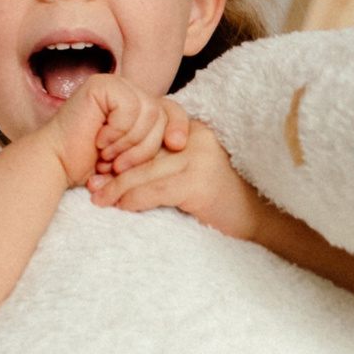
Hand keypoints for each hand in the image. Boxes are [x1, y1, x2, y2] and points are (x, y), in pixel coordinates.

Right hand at [38, 76, 187, 190]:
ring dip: (130, 143)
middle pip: (163, 114)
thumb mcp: (135, 157)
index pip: (173, 109)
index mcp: (138, 106)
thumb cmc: (93, 166)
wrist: (59, 166)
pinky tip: (99, 140)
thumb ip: (156, 144)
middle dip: (147, 147)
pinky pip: (130, 108)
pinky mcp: (102, 85)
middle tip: (120, 165)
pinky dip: (118, 131)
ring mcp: (114, 85)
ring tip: (108, 156)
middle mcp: (128, 91)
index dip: (179, 127)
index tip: (178, 146)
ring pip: (150, 112)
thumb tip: (185, 142)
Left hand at [93, 117, 261, 239]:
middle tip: (91, 185)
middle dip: (113, 171)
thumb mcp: (190, 175)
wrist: (262, 221)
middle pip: (144, 152)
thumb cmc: (222, 203)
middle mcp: (197, 138)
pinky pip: (156, 189)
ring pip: (146, 171)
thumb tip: (117, 170)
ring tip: (99, 199)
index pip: (148, 134)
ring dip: (118, 188)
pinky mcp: (200, 181)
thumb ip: (164, 165)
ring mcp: (200, 158)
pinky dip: (134, 200)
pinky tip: (122, 208)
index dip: (120, 150)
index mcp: (193, 131)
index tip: (99, 167)